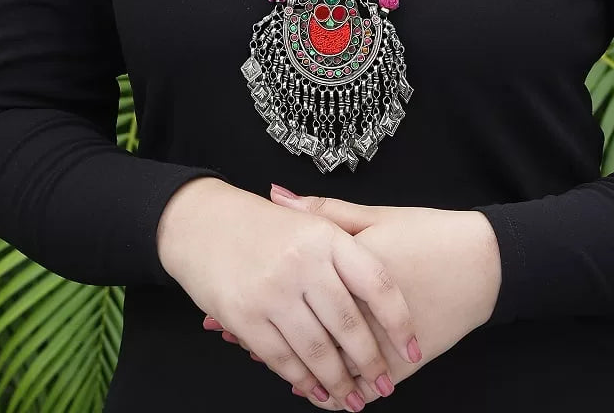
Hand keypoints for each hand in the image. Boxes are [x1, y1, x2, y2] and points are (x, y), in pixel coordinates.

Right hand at [156, 178, 418, 410]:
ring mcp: (272, 291)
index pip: (376, 284)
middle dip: (371, 363)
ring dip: (339, 382)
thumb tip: (395, 272)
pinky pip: (282, 358)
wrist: (200, 222)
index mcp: (326, 237)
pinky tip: (315, 390)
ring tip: (354, 399)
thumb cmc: (261, 223)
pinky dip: (302, 380)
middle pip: (349, 325)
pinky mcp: (244, 317)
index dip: (399, 321)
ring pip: (317, 350)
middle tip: (384, 385)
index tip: (413, 348)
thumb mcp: (309, 219)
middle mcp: (302, 263)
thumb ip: (348, 239)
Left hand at [205, 183, 500, 407]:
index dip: (256, 305)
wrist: (482, 263)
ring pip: (329, 367)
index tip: (224, 313)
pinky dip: (335, 388)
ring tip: (269, 365)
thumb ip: (322, 212)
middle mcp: (362, 308)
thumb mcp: (375, 217)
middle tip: (233, 338)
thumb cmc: (427, 233)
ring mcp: (383, 340)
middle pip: (304, 334)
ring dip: (298, 371)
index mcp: (349, 268)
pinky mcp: (402, 362)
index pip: (292, 293)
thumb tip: (275, 196)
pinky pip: (359, 384)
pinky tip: (316, 387)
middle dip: (266, 341)